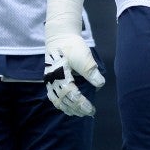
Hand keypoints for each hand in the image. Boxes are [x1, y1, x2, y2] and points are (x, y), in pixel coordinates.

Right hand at [43, 0, 103, 116]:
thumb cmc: (72, 46)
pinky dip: (61, 103)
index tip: (91, 109)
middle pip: (64, 100)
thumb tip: (99, 84)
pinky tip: (67, 106)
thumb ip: (91, 71)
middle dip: (77, 108)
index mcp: (61, 75)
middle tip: (89, 113)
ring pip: (57, 100)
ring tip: (78, 113)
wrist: (59, 36)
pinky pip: (53, 96)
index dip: (81, 104)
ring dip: (68, 108)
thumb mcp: (84, 57)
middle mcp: (53, 80)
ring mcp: (50, 80)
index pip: (72, 95)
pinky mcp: (50, 79)